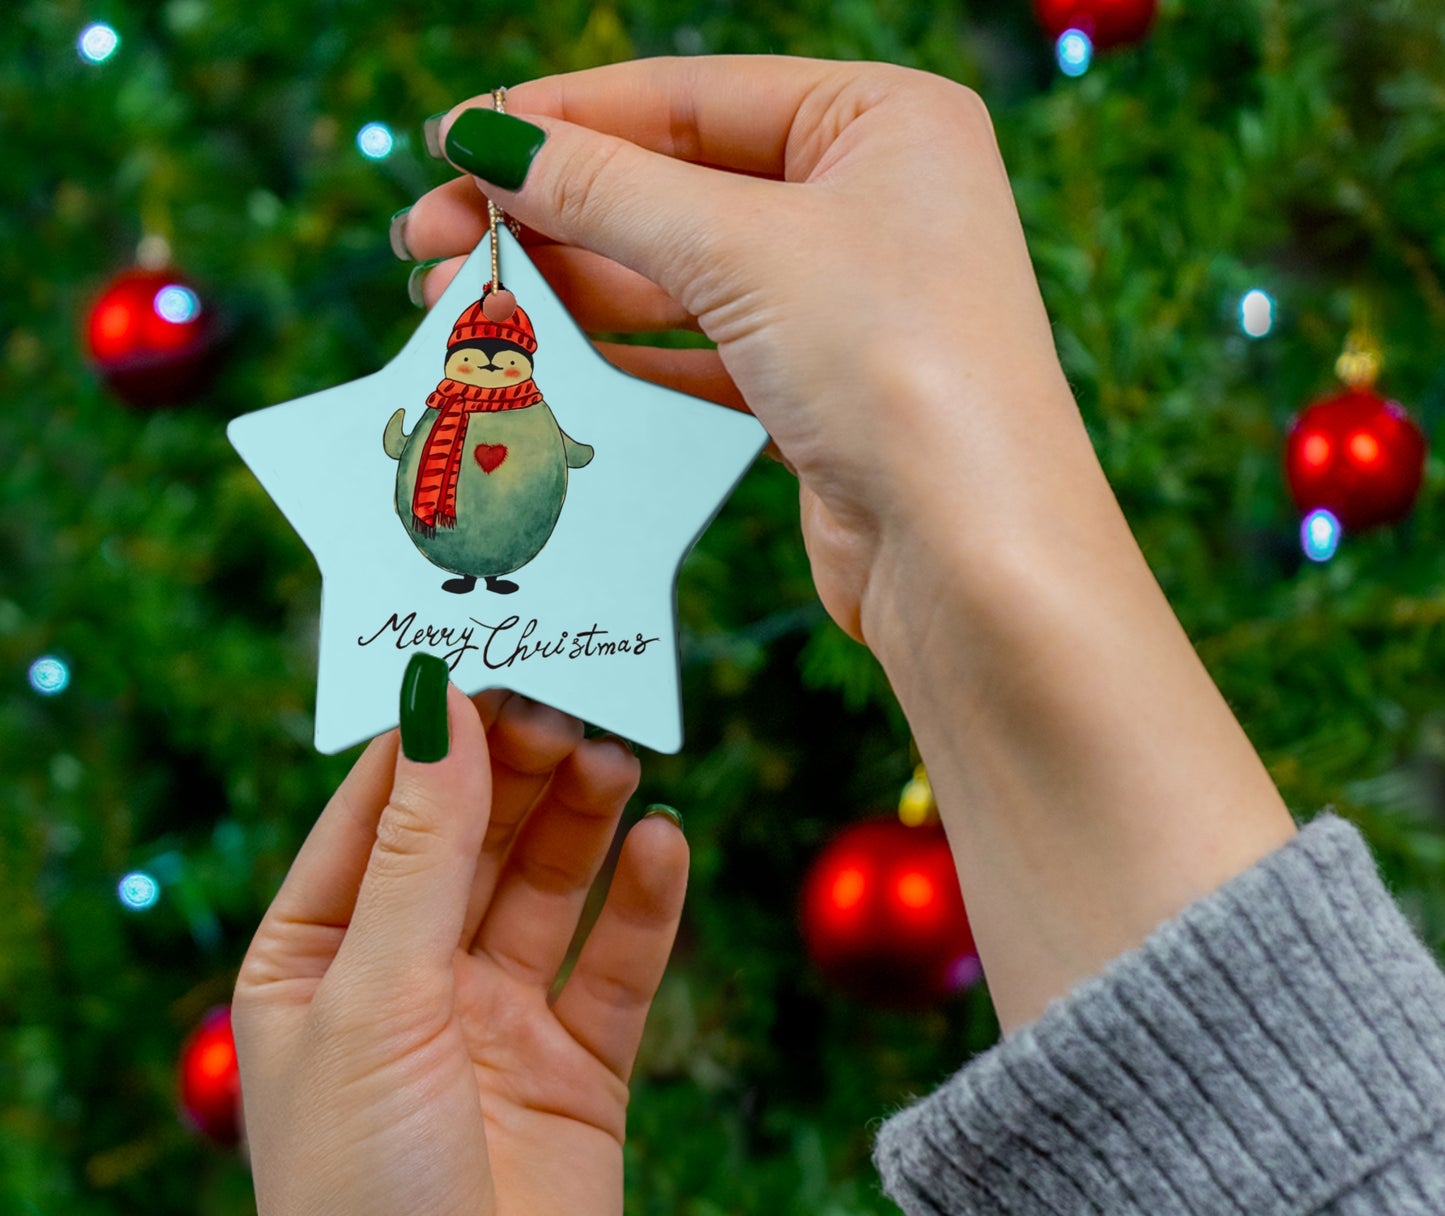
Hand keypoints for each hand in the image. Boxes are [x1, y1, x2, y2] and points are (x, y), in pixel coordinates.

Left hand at [232, 686, 687, 1215]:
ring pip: (548, 887)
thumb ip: (417, 853)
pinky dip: (644, 903)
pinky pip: (616, 964)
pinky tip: (666, 845)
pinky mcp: (579, 1068)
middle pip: (472, 839)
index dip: (431, 738)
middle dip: (517, 771)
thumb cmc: (361, 1198)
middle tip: (572, 705)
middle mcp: (407, 980)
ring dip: (582, 820)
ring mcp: (497, 1022)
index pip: (377, 813)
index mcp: (318, 959)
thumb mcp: (373, 1000)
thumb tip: (437, 709)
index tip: (486, 662)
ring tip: (618, 758)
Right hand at [400, 56, 1096, 645]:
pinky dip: (622, 356)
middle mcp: (870, 201)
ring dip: (571, 289)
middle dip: (549, 213)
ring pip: (679, 276)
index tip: (452, 142)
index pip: (687, 96)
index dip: (561, 118)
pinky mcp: (819, 392)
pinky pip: (699, 353)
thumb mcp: (743, 249)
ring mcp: (845, 302)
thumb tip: (489, 140)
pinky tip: (546, 361)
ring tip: (463, 304)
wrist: (972, 557)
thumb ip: (608, 190)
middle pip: (674, 186)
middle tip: (428, 240)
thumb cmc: (896, 367)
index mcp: (882, 120)